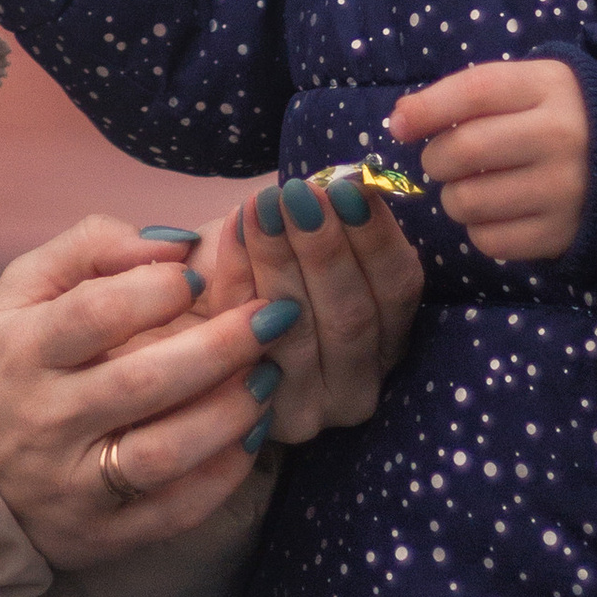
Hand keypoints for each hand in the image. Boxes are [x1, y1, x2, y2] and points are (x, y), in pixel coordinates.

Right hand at [0, 217, 289, 568]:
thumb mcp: (18, 292)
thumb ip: (90, 248)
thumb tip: (176, 243)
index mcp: (23, 349)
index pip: (96, 313)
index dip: (158, 289)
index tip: (199, 274)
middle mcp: (46, 418)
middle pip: (143, 382)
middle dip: (221, 346)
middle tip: (275, 317)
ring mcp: (72, 484)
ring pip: (164, 452)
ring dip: (230, 413)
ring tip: (269, 378)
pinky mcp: (100, 534)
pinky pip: (173, 512)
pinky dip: (221, 477)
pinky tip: (248, 439)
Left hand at [197, 173, 424, 437]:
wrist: (198, 331)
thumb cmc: (269, 274)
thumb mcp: (313, 250)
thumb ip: (337, 222)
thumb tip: (344, 179)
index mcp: (391, 342)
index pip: (398, 290)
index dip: (377, 236)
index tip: (350, 184)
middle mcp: (359, 387)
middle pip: (352, 315)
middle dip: (325, 247)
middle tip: (300, 193)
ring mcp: (309, 410)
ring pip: (299, 329)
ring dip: (280, 259)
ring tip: (264, 204)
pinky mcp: (256, 417)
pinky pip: (246, 340)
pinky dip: (238, 277)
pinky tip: (233, 230)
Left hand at [388, 61, 590, 262]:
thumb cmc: (560, 113)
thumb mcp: (526, 84)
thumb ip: (465, 94)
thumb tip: (399, 122)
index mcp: (549, 88)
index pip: (474, 92)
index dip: (426, 109)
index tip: (399, 126)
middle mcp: (562, 137)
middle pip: (464, 150)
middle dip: (435, 159)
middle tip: (444, 161)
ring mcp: (566, 190)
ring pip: (468, 201)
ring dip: (453, 197)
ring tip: (473, 186)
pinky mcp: (564, 234)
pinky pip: (490, 240)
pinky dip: (479, 229)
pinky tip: (498, 212)